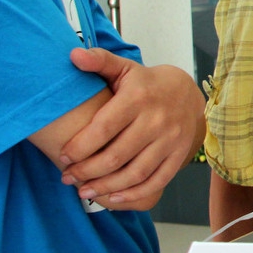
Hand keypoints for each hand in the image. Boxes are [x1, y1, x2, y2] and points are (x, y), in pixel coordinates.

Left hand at [59, 47, 205, 209]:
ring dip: (106, 187)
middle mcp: (156, 120)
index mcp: (138, 98)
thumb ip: (99, 61)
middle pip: (116, 156)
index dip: (80, 147)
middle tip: (67, 177)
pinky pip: (156, 181)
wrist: (188, 93)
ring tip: (84, 191)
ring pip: (134, 173)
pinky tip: (113, 198)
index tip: (63, 157)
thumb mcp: (124, 68)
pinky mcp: (178, 156)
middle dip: (87, 171)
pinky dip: (133, 194)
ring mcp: (170, 140)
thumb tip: (73, 55)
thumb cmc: (146, 84)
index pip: (103, 128)